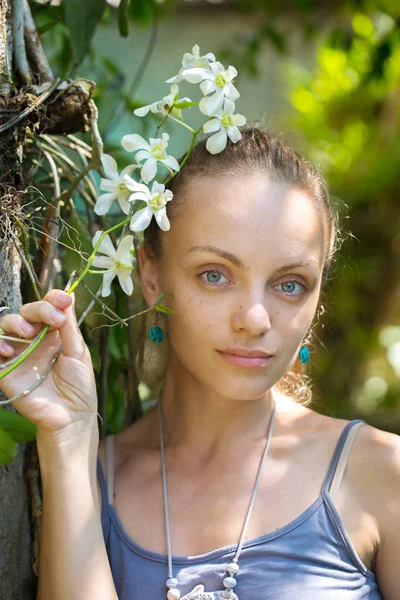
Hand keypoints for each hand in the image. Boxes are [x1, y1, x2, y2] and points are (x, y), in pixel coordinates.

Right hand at [0, 289, 97, 437]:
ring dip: (16, 322)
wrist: (71, 417)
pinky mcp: (6, 369)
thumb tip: (68, 298)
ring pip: (6, 325)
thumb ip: (69, 327)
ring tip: (30, 333)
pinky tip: (10, 349)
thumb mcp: (78, 353)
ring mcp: (19, 353)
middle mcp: (35, 339)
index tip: (63, 299)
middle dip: (39, 309)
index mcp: (54, 333)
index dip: (53, 298)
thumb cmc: (79, 386)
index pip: (48, 307)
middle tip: (53, 319)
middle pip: (27, 311)